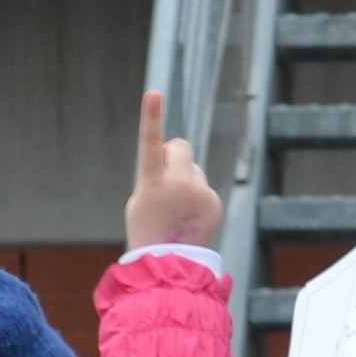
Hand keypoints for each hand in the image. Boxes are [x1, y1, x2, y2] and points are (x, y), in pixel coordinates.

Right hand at [127, 90, 225, 252]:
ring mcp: (200, 192)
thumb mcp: (141, 198)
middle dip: (174, 156)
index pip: (151, 142)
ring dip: (186, 180)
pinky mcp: (214, 202)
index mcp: (152, 181)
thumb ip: (157, 173)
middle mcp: (179, 183)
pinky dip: (197, 197)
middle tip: (165, 181)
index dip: (152, 116)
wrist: (169, 264)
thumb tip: (179, 158)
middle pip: (181, 147)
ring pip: (194, 169)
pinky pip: (204, 187)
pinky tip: (190, 217)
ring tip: (177, 209)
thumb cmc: (147, 230)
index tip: (154, 93)